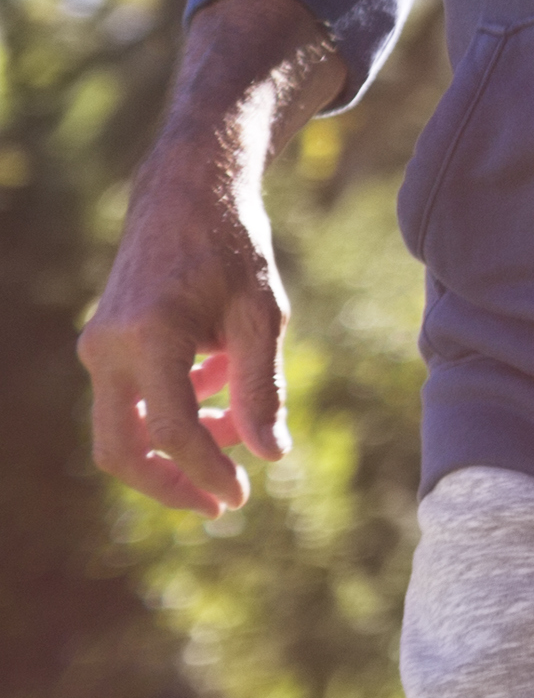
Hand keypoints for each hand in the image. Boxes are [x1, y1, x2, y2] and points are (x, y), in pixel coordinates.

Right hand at [79, 0, 336, 517]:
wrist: (187, 194)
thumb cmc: (233, 248)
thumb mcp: (262, 313)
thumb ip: (261, 385)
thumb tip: (272, 455)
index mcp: (149, 337)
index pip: (173, 430)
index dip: (206, 472)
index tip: (240, 498)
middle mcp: (108, 348)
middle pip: (121, 449)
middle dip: (171, 484)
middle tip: (223, 504)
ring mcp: (98, 348)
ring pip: (124, 430)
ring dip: (178, 445)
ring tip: (238, 432)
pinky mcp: (103, 347)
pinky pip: (131, 401)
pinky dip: (171, 412)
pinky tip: (219, 390)